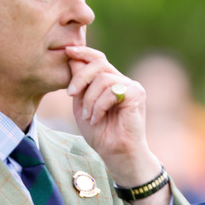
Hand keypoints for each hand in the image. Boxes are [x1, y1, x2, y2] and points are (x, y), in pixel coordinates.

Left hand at [65, 46, 160, 184]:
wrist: (116, 153)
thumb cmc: (100, 133)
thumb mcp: (82, 105)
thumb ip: (79, 83)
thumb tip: (72, 57)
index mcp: (110, 82)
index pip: (98, 59)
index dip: (83, 52)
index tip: (67, 51)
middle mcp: (122, 81)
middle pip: (99, 63)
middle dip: (80, 77)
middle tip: (70, 94)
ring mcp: (131, 86)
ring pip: (103, 78)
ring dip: (90, 98)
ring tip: (89, 116)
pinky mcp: (137, 94)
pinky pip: (112, 91)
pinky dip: (100, 105)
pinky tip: (97, 118)